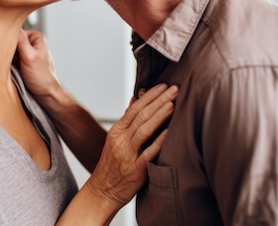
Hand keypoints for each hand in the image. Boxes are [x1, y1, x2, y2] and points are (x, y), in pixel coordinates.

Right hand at [15, 29, 62, 99]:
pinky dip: (8, 63)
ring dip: (7, 58)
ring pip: (9, 50)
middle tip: (13, 61)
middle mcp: (31, 42)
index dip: (9, 41)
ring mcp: (26, 51)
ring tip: (14, 66)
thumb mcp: (30, 57)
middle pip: (11, 41)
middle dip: (8, 50)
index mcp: (36, 36)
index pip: (15, 32)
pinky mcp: (22, 60)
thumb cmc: (42, 77)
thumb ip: (21, 41)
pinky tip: (12, 69)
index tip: (8, 51)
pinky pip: (10, 58)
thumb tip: (11, 28)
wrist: (45, 93)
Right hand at [85, 84, 177, 208]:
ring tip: (173, 103)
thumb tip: (136, 98)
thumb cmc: (112, 166)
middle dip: (159, 100)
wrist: (102, 191)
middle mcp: (120, 141)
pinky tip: (170, 131)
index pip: (134, 108)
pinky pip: (149, 152)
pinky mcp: (135, 170)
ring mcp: (127, 155)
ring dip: (160, 115)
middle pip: (141, 116)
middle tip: (175, 88)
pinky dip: (160, 140)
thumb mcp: (115, 140)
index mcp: (116, 132)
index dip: (150, 95)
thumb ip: (127, 120)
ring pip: (144, 130)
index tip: (164, 85)